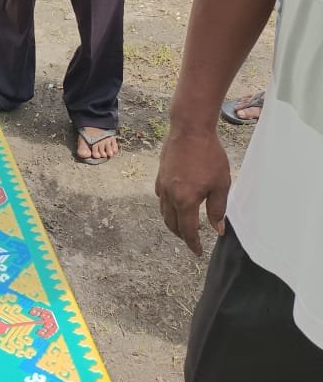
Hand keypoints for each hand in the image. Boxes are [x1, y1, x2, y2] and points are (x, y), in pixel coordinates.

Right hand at [155, 127, 229, 255]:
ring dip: (172, 222)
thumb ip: (217, 209)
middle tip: (192, 240)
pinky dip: (166, 206)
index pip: (188, 230)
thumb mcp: (221, 184)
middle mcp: (170, 195)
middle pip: (172, 224)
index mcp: (186, 200)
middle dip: (182, 235)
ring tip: (183, 225)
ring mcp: (163, 184)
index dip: (193, 244)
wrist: (190, 129)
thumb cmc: (209, 155)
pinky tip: (173, 203)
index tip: (198, 252)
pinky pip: (160, 197)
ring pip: (163, 211)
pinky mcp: (160, 174)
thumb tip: (217, 229)